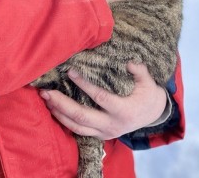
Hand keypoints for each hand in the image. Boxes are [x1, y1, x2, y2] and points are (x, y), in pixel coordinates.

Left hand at [39, 63, 166, 139]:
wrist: (152, 115)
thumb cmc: (148, 94)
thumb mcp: (148, 82)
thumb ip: (139, 71)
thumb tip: (129, 61)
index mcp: (124, 111)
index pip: (100, 98)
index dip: (84, 85)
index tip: (70, 71)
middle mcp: (112, 125)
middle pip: (82, 116)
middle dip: (62, 104)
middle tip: (46, 91)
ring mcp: (105, 133)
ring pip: (76, 127)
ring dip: (59, 113)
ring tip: (46, 99)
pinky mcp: (99, 135)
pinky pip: (78, 131)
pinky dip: (64, 121)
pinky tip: (53, 109)